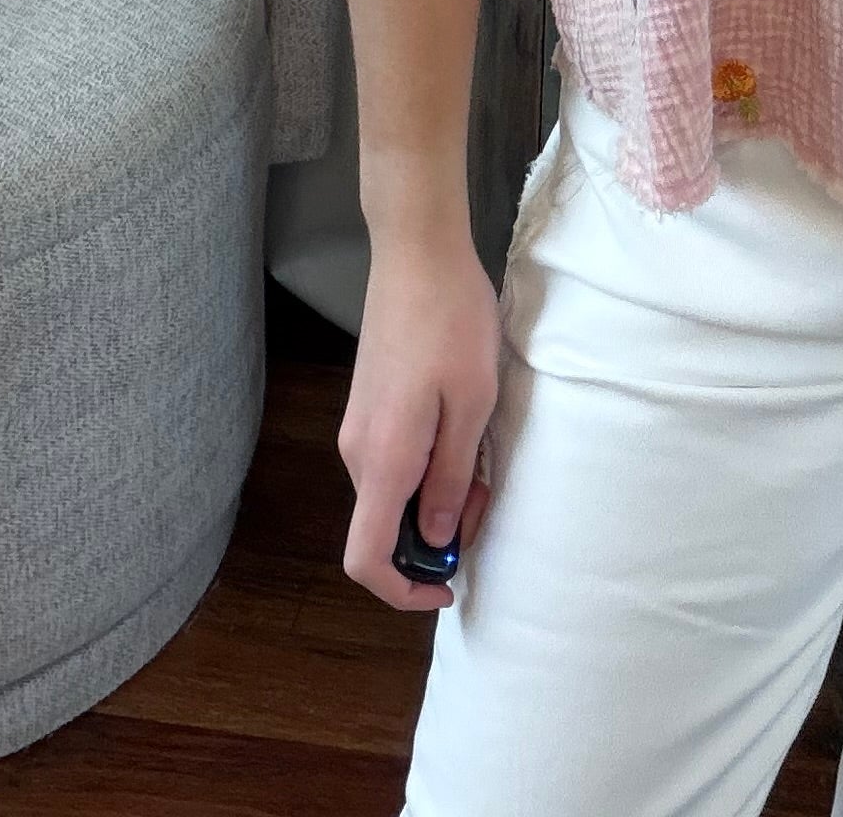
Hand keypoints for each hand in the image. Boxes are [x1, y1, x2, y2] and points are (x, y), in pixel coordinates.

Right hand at [337, 229, 503, 611]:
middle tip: (486, 503)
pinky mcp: (369, 406)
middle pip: (382, 530)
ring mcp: (359, 428)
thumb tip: (436, 539)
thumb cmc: (452, 323)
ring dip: (435, 501)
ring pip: (391, 495)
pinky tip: (462, 437)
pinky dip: (426, 472)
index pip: (366, 558)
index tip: (448, 587)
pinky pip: (392, 463)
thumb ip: (451, 478)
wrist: (417, 252)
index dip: (402, 590)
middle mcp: (357, 452)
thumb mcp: (470, 405)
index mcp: (381, 460)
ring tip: (482, 464)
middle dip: (434, 538)